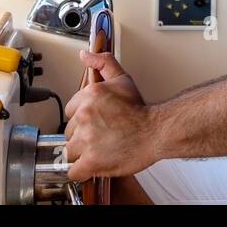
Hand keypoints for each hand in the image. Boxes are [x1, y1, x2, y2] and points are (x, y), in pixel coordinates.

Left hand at [63, 50, 157, 179]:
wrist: (156, 131)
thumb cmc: (140, 110)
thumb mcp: (122, 79)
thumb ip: (103, 62)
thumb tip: (85, 55)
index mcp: (89, 96)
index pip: (70, 111)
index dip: (82, 118)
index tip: (94, 122)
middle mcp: (85, 115)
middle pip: (69, 132)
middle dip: (82, 136)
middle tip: (100, 136)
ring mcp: (87, 139)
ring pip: (71, 151)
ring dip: (82, 153)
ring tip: (100, 150)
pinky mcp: (91, 160)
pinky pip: (74, 171)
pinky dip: (82, 171)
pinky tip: (92, 166)